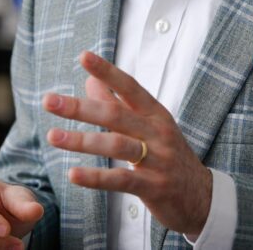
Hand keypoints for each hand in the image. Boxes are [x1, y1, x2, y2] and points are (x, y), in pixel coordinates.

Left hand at [42, 51, 212, 237]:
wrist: (202, 197)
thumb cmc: (168, 155)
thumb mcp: (149, 125)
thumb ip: (118, 103)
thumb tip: (89, 80)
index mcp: (156, 114)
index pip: (129, 86)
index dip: (107, 71)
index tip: (83, 56)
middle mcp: (157, 132)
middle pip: (115, 114)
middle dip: (80, 107)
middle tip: (49, 101)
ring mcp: (157, 160)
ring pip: (115, 145)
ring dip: (81, 140)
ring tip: (52, 136)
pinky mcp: (153, 187)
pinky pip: (121, 180)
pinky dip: (95, 177)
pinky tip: (73, 174)